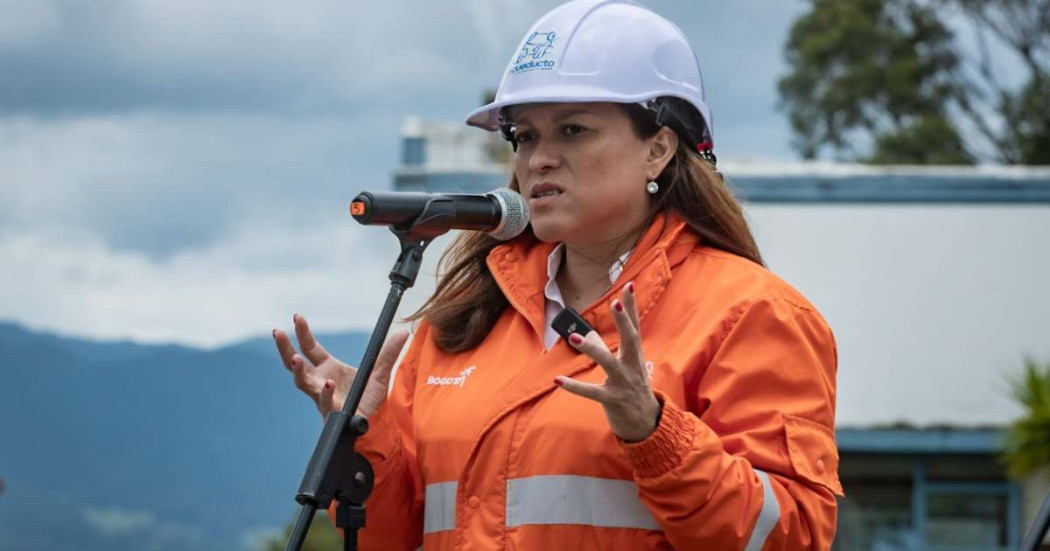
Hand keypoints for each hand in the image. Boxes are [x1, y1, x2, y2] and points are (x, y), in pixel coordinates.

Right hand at [273, 313, 408, 418]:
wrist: (374, 424)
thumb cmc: (369, 399)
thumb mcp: (380, 373)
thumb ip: (388, 353)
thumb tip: (403, 332)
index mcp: (327, 368)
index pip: (310, 347)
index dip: (303, 333)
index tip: (297, 317)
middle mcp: (320, 382)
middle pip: (295, 364)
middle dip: (285, 348)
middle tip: (277, 333)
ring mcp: (323, 398)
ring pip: (303, 384)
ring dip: (298, 371)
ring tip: (295, 358)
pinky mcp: (332, 412)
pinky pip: (325, 403)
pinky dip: (325, 393)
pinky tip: (327, 384)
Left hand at [555, 282, 660, 442]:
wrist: (647, 425)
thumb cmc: (634, 390)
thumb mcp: (626, 367)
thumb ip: (609, 347)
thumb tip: (588, 333)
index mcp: (635, 356)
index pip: (634, 326)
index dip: (632, 307)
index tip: (630, 285)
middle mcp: (632, 366)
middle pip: (630, 339)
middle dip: (623, 321)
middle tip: (615, 302)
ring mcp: (624, 384)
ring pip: (609, 363)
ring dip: (591, 348)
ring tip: (574, 336)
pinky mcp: (613, 400)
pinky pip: (592, 392)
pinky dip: (575, 387)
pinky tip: (558, 380)